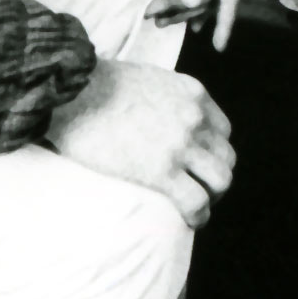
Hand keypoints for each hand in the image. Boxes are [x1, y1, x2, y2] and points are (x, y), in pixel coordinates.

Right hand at [48, 61, 234, 227]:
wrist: (72, 94)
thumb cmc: (96, 85)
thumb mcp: (148, 78)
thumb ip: (166, 96)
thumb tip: (159, 118)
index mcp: (192, 94)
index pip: (222, 131)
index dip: (212, 152)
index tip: (198, 165)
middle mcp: (195, 118)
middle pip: (225, 158)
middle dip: (215, 176)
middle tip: (198, 189)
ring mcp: (181, 145)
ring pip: (220, 181)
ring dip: (211, 197)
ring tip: (194, 206)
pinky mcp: (162, 171)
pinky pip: (197, 201)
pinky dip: (198, 215)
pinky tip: (190, 220)